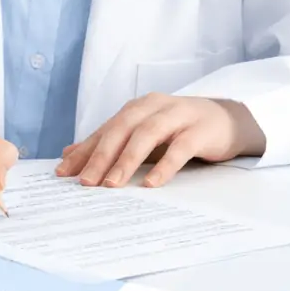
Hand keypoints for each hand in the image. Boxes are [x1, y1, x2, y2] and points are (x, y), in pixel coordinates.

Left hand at [55, 94, 265, 187]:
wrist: (225, 120)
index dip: (85, 150)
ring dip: (128, 159)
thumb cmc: (178, 130)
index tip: (64, 172)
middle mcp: (154, 106)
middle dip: (102, 155)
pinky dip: (165, 165)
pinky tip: (152, 183)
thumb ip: (111, 144)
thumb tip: (70, 155)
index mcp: (138, 108)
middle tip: (86, 182)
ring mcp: (178, 116)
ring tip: (113, 184)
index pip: (106, 129)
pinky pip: (180, 147)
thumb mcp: (142, 136)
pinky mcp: (200, 130)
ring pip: (148, 134)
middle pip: (123, 128)